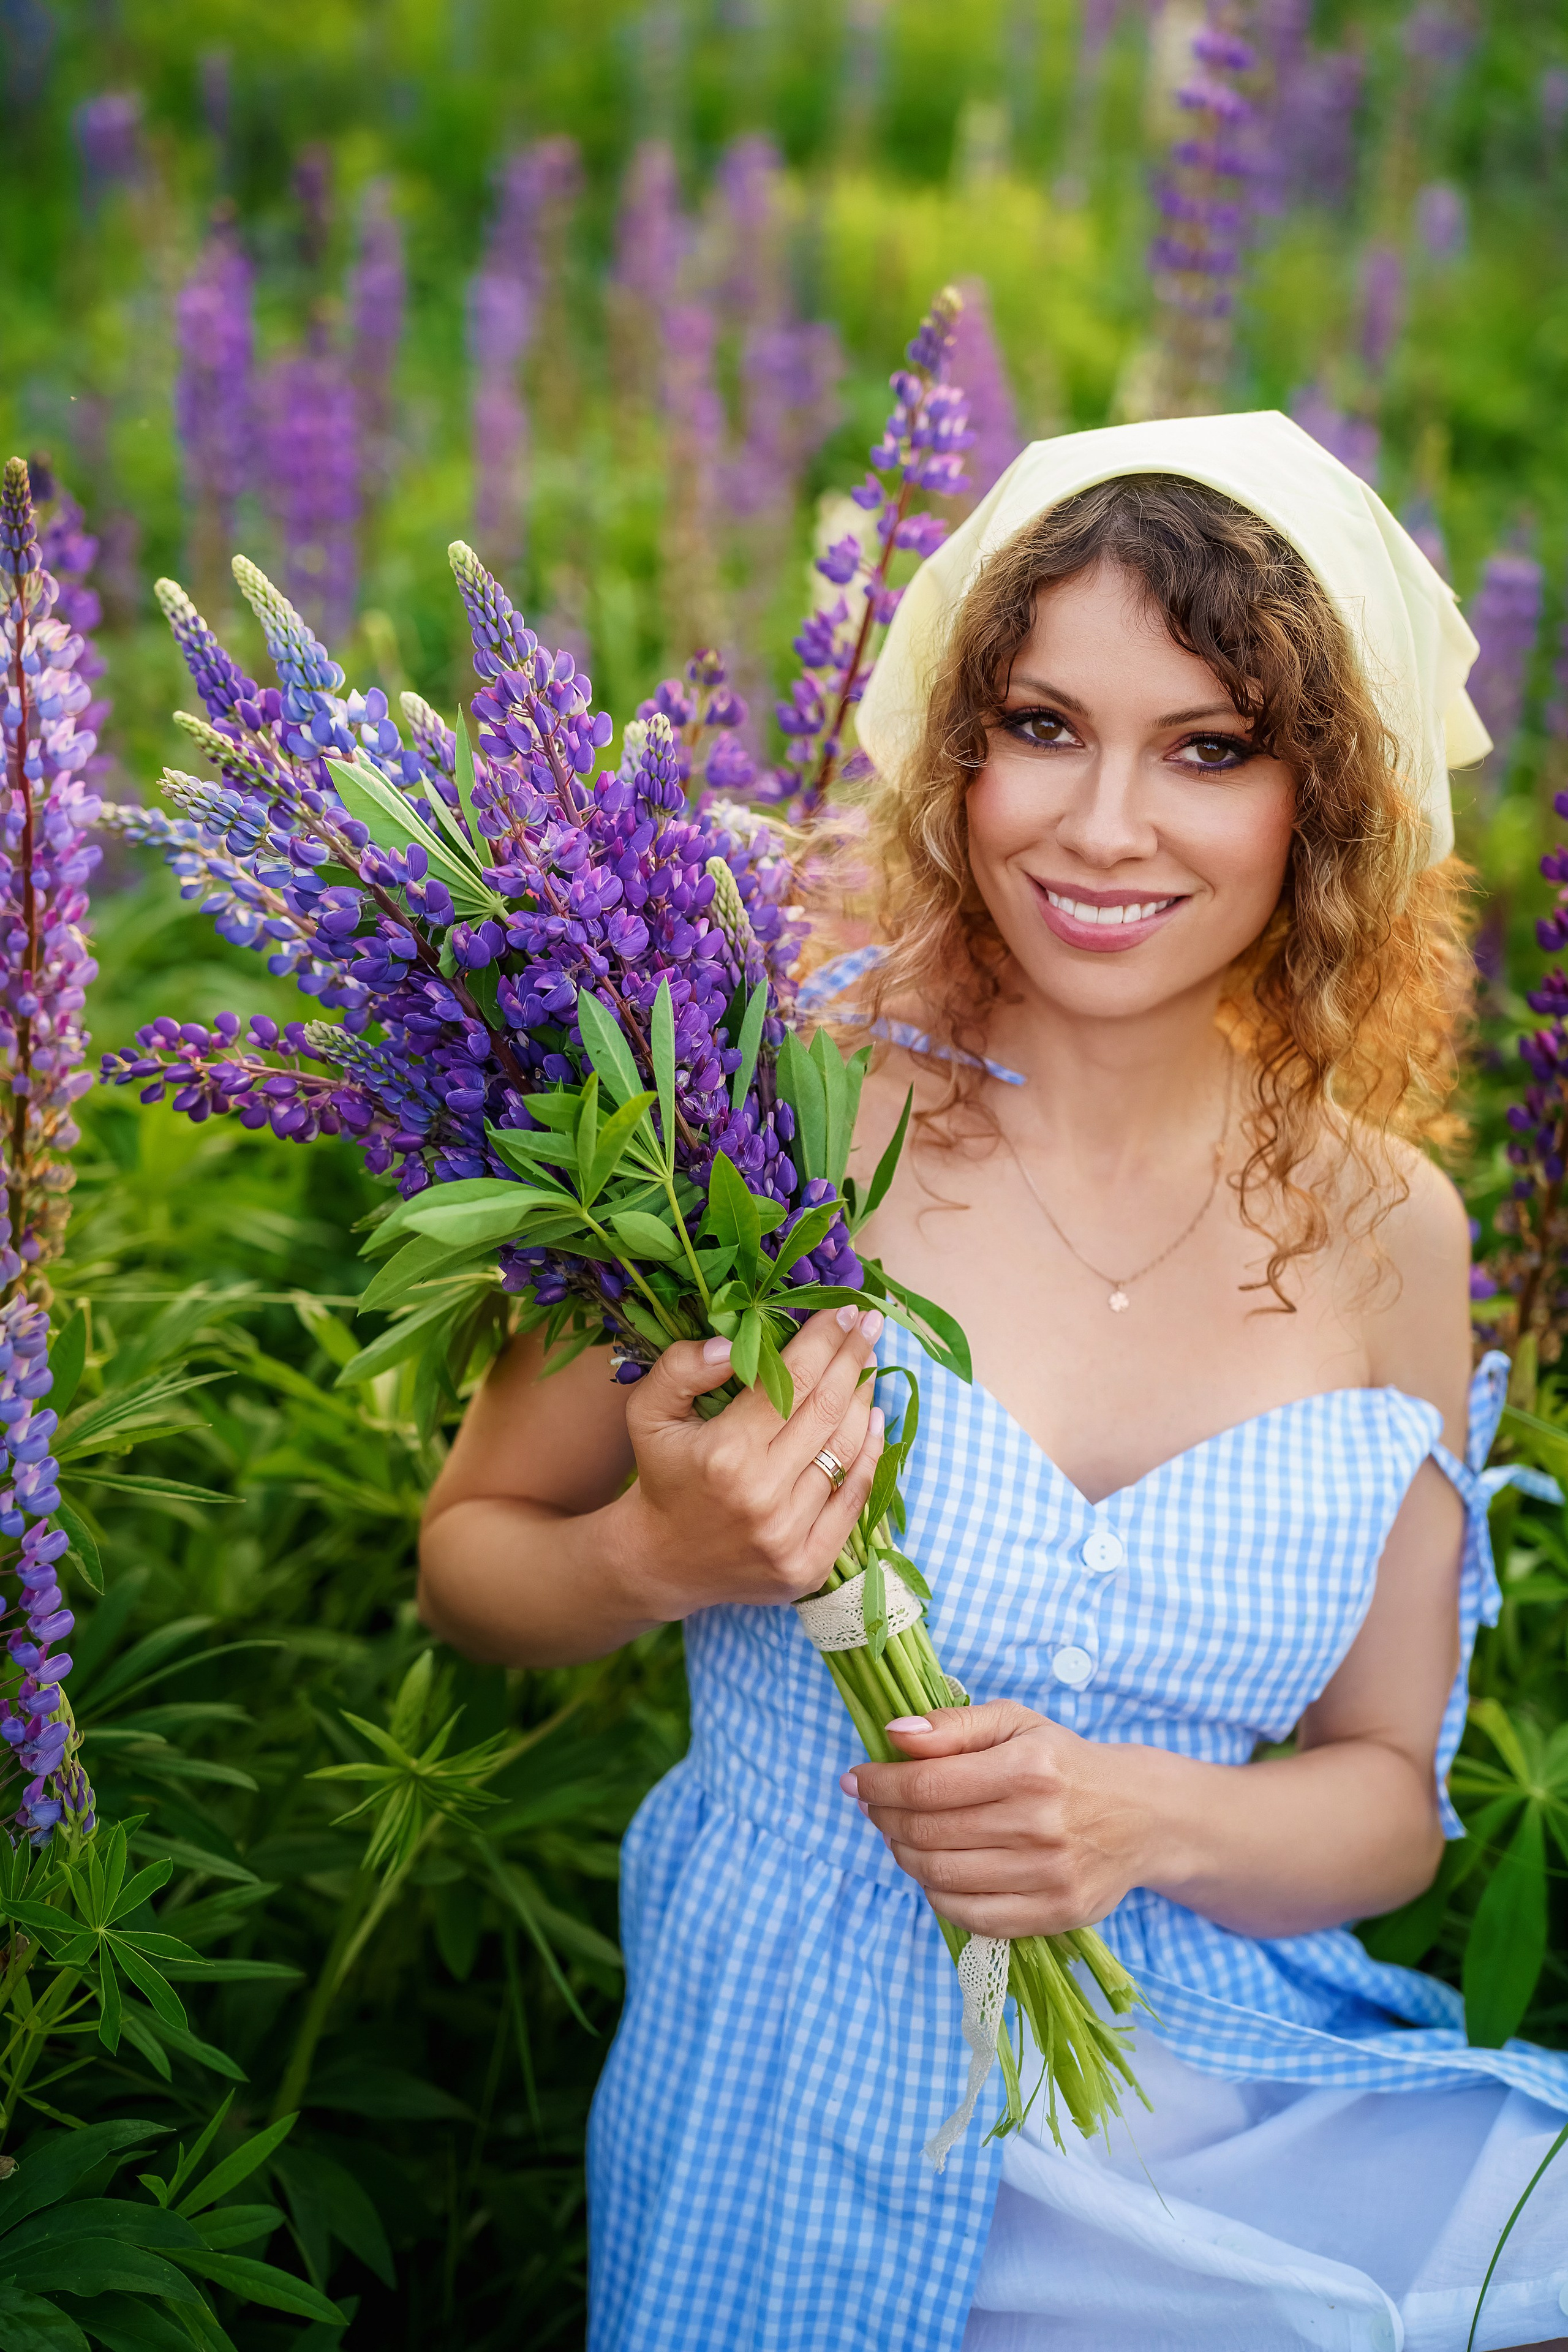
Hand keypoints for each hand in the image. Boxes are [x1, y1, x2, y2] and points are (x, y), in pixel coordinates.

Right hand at [612, 1304, 885, 1618]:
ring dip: (864, 1400)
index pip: (793, 1381)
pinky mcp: (809, 1564)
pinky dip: (870, 1454)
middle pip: (827, 1409)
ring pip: (846, 1451)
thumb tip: (730, 1343)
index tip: (845, 1309)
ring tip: (868, 1366)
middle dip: (853, 1358)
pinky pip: (855, 1499)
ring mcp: (790, 1535)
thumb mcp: (648, 1412)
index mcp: (725, 1454)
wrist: (660, 1561)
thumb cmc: (662, 1475)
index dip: (824, 1340)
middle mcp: (763, 1496)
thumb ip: (680, 1369)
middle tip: (869, 1324)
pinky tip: (873, 1419)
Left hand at [843, 1701, 1153, 1938]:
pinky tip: (933, 1871)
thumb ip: (953, 1726)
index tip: (857, 1779)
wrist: (1142, 1815)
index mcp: (1029, 1767)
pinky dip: (937, 1895)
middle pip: (929, 1833)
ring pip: (942, 1877)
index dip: (880, 1784)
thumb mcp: (1016, 1723)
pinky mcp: (1055, 1914)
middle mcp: (1039, 1824)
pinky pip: (970, 1916)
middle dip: (885, 1818)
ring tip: (900, 1835)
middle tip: (874, 1807)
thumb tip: (893, 1736)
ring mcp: (1048, 1875)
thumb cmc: (1065, 1762)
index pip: (928, 1784)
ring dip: (904, 1855)